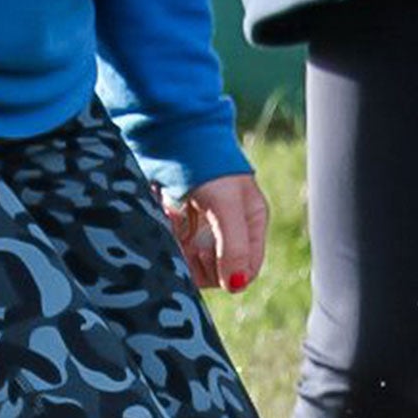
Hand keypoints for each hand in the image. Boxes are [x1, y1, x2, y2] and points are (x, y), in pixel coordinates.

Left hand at [166, 173, 267, 292]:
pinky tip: (166, 221)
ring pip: (194, 263)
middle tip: (189, 241)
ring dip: (182, 253)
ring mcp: (202, 227)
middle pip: (219, 271)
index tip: (207, 257)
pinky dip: (167, 242)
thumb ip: (234, 247)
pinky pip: (175, 248)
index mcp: (251, 223)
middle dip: (201, 263)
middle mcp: (228, 229)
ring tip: (175, 226)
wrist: (169, 131)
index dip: (228, 274)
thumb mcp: (226, 206)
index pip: (247, 270)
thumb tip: (237, 286)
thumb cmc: (206, 164)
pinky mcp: (178, 223)